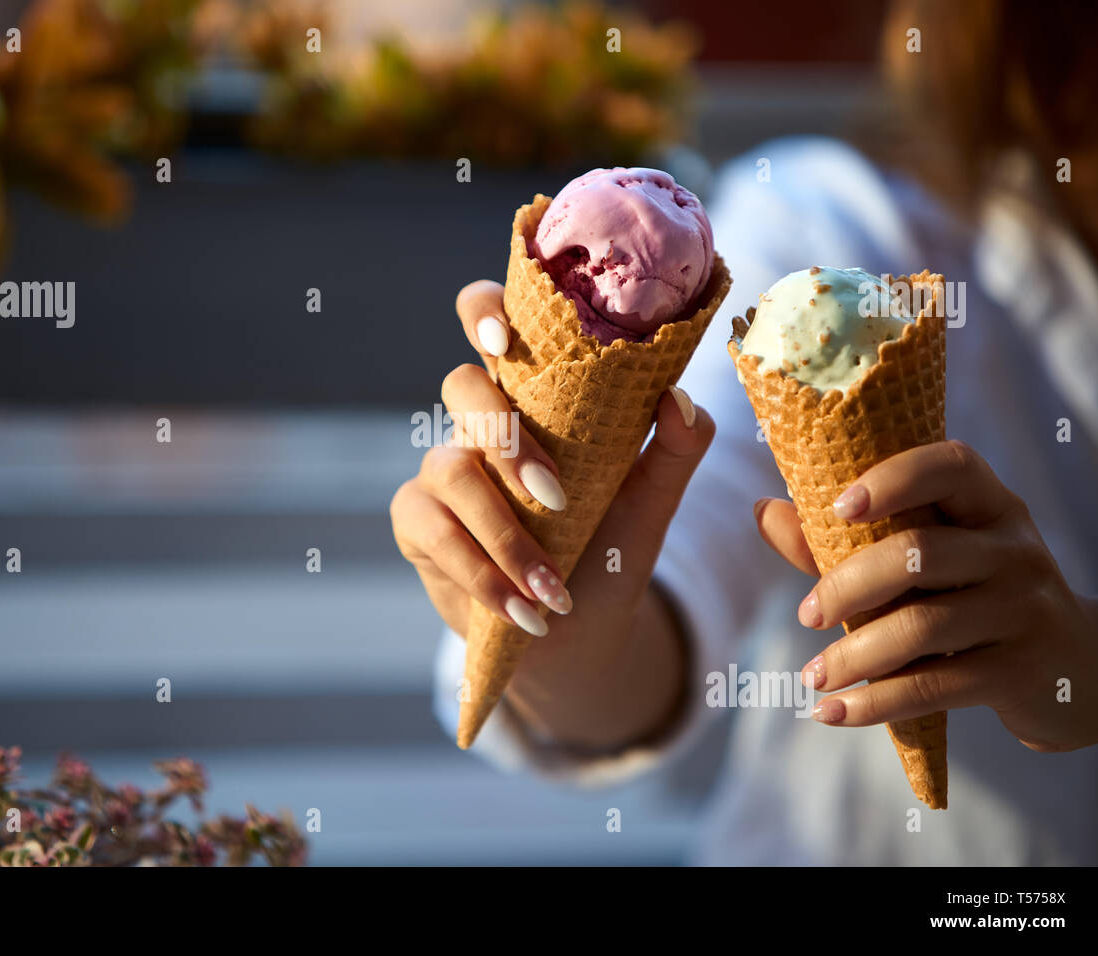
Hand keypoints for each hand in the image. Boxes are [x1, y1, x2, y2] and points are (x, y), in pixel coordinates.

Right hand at [390, 280, 714, 748]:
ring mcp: (443, 469)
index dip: (483, 311)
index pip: (491, 321)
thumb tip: (678, 398)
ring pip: (449, 467)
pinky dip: (482, 573)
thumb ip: (677, 447)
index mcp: (534, 395)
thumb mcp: (653, 500)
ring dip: (505, 531)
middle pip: (460, 386)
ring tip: (550, 584)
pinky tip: (523, 608)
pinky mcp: (418, 524)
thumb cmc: (610, 549)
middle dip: (507, 439)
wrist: (581, 630)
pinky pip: (432, 529)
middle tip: (557, 495)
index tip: (502, 338)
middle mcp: (482, 421)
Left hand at [756, 439, 1097, 751]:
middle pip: (918, 553)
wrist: (1079, 667)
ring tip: (811, 676)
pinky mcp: (1020, 672)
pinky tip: (831, 711)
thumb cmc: (975, 596)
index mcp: (990, 505)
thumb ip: (843, 538)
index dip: (892, 479)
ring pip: (922, 626)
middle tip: (807, 615)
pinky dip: (874, 702)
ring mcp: (1024, 610)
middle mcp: (1014, 550)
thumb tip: (763, 510)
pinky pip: (935, 686)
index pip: (948, 466)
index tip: (836, 508)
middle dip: (847, 585)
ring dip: (852, 656)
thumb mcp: (930, 557)